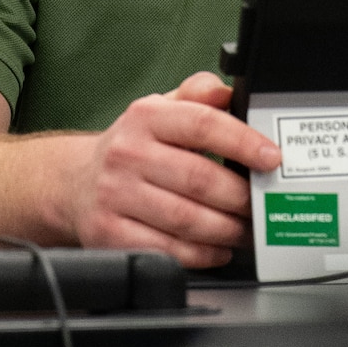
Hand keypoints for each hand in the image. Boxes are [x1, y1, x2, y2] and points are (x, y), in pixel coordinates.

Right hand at [66, 71, 280, 266]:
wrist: (75, 183)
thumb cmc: (133, 146)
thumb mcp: (160, 108)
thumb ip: (197, 94)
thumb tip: (228, 91)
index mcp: (146, 116)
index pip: (203, 124)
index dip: (243, 142)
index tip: (272, 158)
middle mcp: (127, 153)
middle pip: (199, 179)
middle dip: (241, 197)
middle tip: (264, 204)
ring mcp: (114, 196)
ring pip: (185, 219)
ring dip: (226, 230)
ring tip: (247, 230)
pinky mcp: (108, 235)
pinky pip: (166, 250)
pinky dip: (201, 254)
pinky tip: (219, 249)